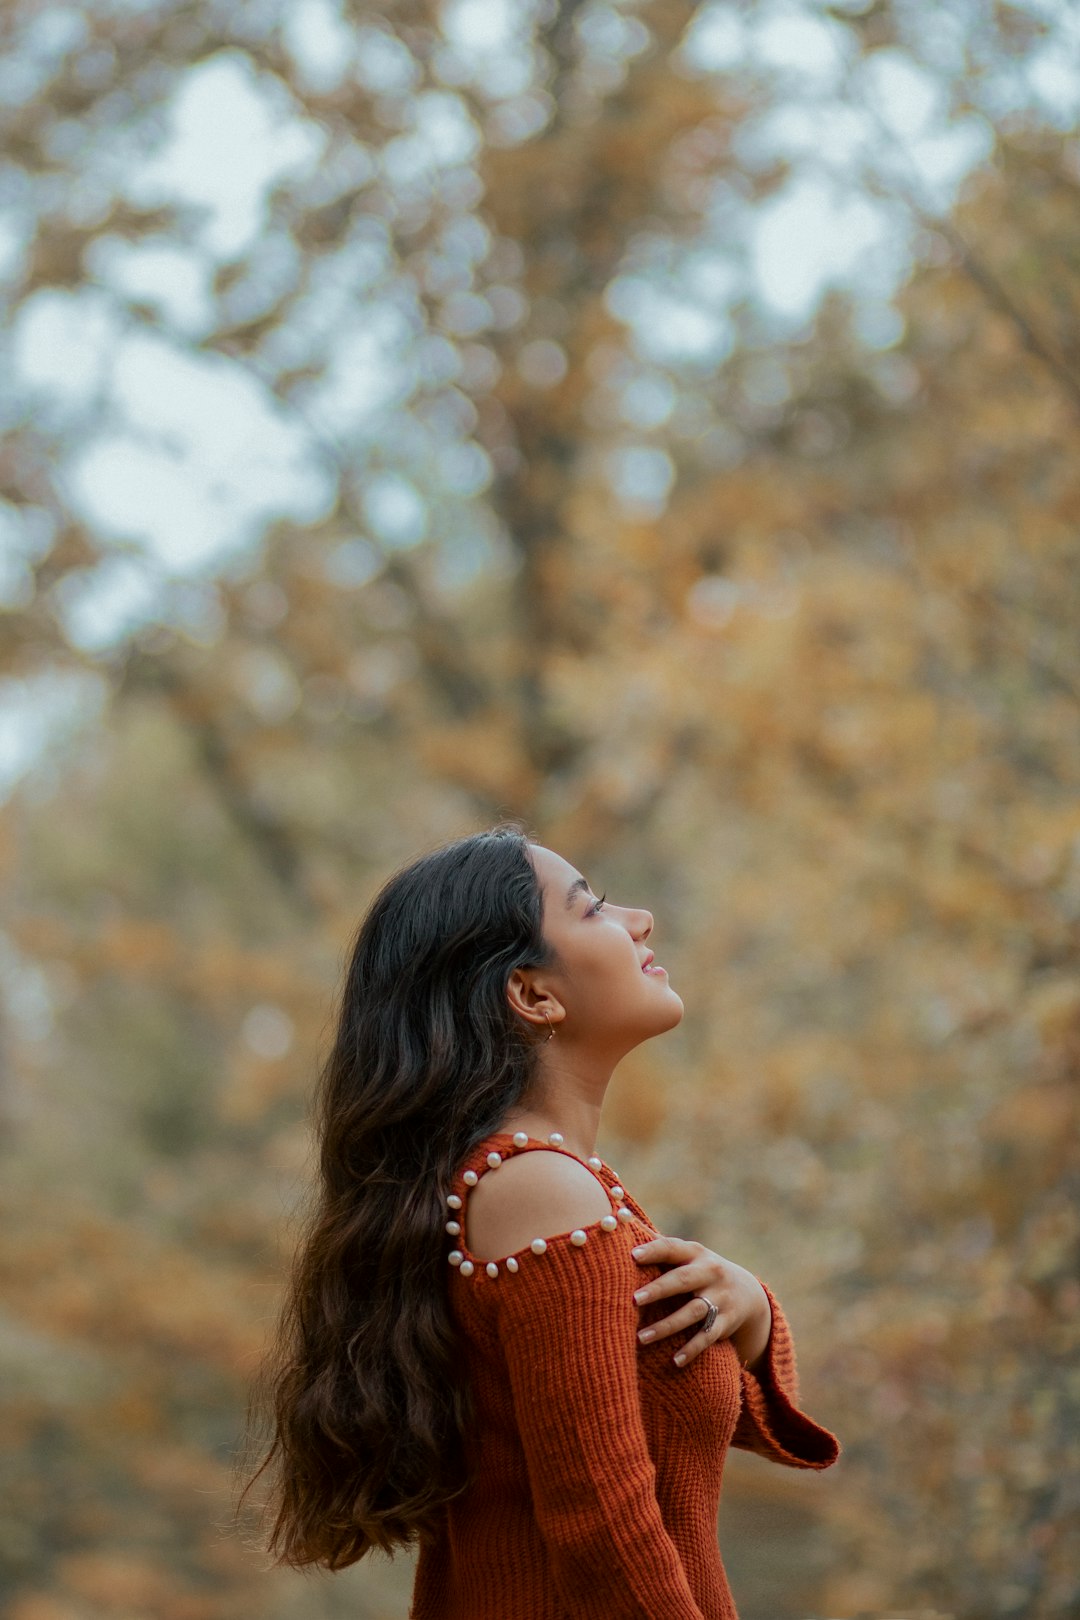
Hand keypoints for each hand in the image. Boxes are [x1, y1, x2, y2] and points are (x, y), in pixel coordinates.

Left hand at [630, 1235, 771, 1369]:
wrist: (747, 1293)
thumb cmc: (701, 1271)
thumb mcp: (690, 1255)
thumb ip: (662, 1247)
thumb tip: (622, 1223)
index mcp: (695, 1253)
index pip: (672, 1248)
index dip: (654, 1251)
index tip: (632, 1256)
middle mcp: (710, 1273)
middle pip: (682, 1280)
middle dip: (658, 1289)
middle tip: (634, 1299)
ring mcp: (720, 1298)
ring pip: (693, 1313)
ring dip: (667, 1326)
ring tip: (641, 1338)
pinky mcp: (726, 1322)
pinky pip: (707, 1337)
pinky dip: (691, 1350)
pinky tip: (674, 1361)